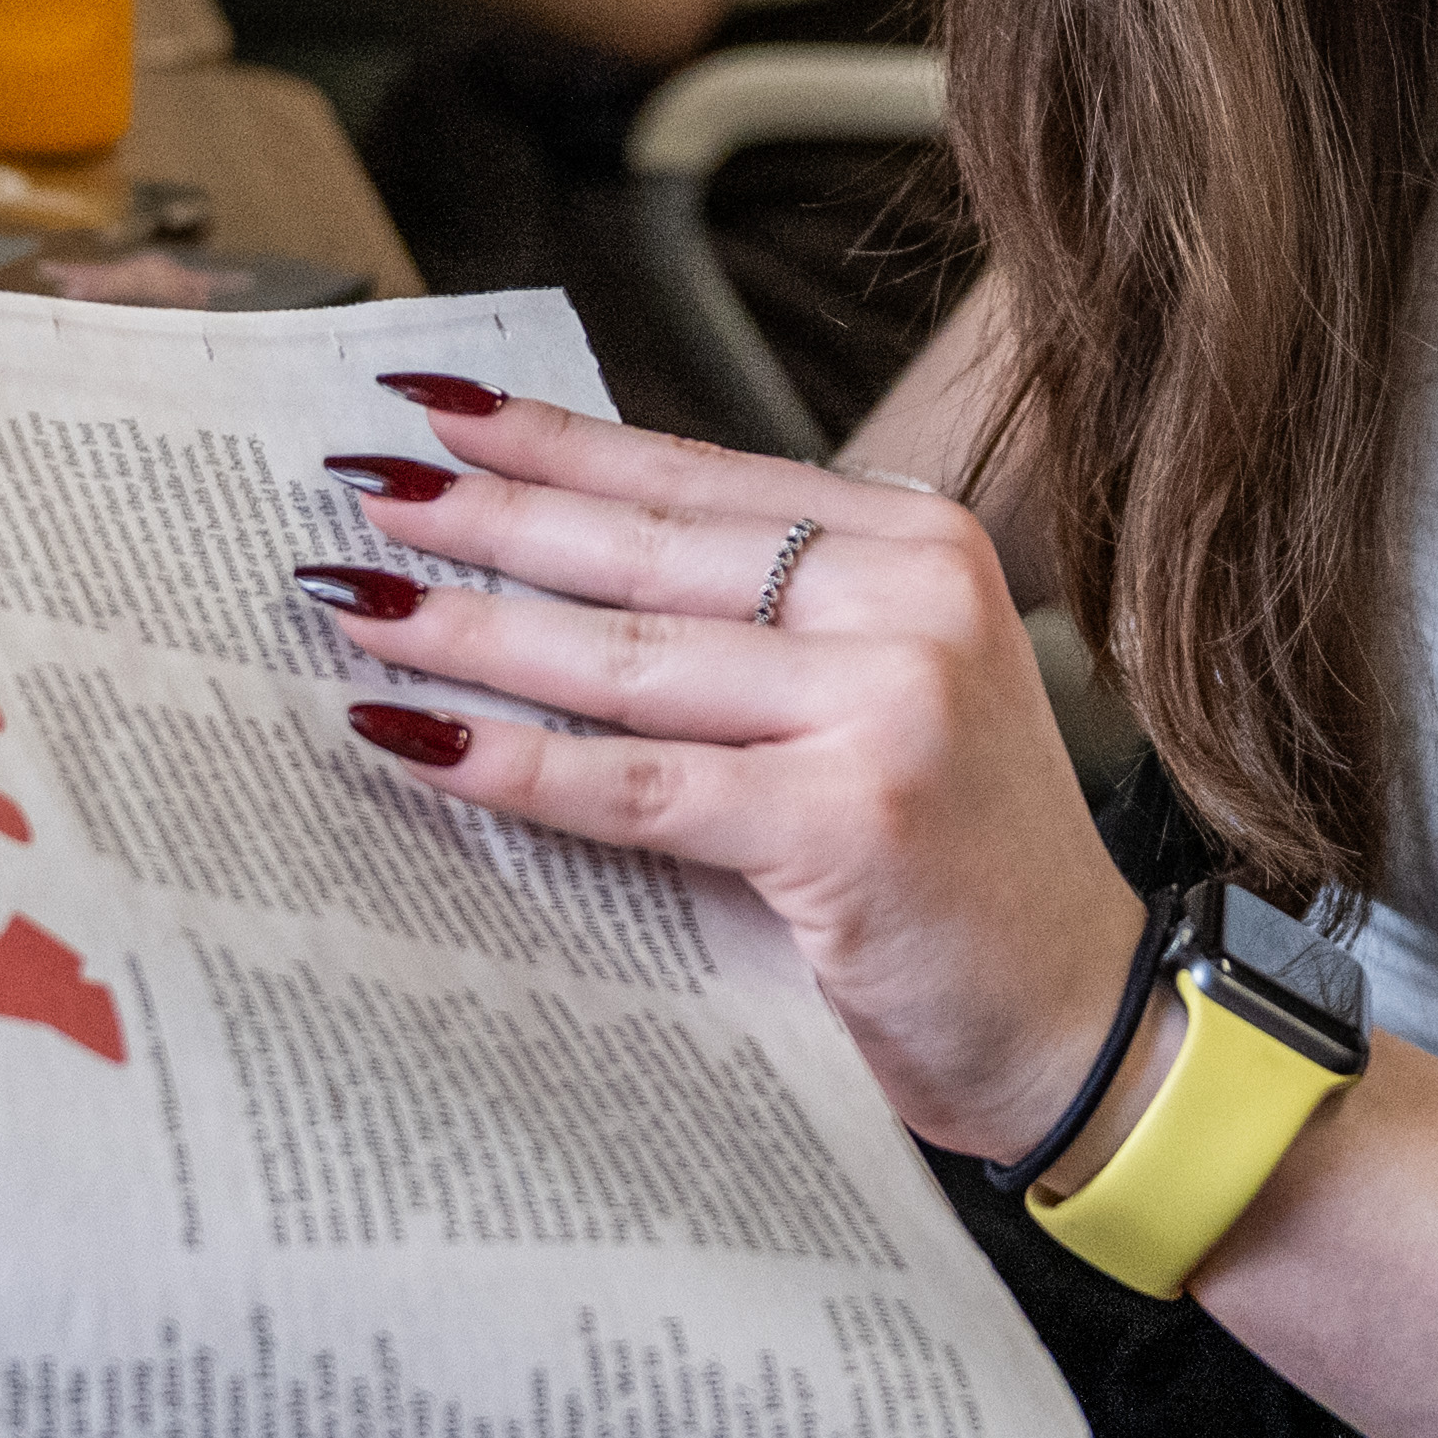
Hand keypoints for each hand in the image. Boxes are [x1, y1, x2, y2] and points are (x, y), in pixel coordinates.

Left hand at [297, 379, 1142, 1159]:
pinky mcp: (847, 819)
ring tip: (351, 599)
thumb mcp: (879, 706)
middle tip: (357, 489)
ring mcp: (888, 703)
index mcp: (918, 546)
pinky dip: (513, 762)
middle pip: (646, 545)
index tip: (434, 406)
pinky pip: (636, 784)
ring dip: (468, 625)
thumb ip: (754, 638)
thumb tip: (540, 579)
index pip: (698, 474)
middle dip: (485, 514)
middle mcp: (912, 598)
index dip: (556, 440)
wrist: (1085, 1031)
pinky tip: (411, 738)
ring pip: (625, 654)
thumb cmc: (959, 883)